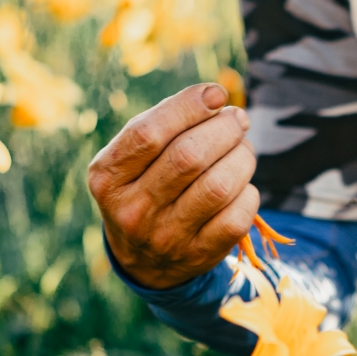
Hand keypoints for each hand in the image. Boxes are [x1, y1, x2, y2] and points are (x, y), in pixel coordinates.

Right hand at [88, 83, 258, 289]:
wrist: (142, 260)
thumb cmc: (143, 188)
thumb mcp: (132, 158)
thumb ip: (165, 124)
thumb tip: (217, 98)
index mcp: (108, 177)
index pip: (149, 133)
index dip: (189, 106)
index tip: (216, 94)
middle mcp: (133, 210)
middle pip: (189, 157)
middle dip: (224, 128)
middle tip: (237, 121)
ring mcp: (166, 237)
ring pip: (218, 186)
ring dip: (242, 157)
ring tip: (242, 148)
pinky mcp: (198, 256)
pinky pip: (237, 218)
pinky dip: (248, 193)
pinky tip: (241, 185)